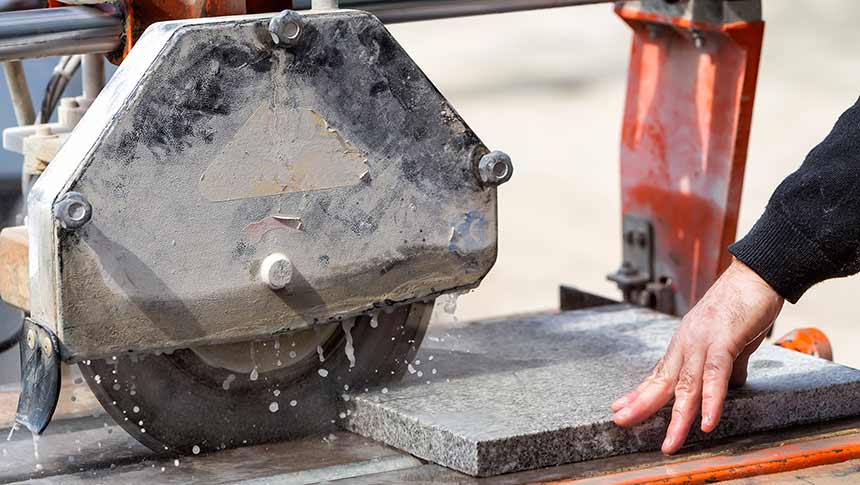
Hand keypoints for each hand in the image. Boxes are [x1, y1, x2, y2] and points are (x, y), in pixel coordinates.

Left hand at [611, 258, 783, 453]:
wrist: (757, 274)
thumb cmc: (743, 305)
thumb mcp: (731, 342)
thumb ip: (727, 365)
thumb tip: (730, 385)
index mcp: (685, 343)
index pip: (658, 374)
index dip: (639, 394)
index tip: (620, 410)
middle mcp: (687, 343)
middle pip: (662, 381)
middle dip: (641, 406)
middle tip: (621, 424)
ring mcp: (703, 341)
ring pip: (686, 385)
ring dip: (678, 417)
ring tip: (670, 442)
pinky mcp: (724, 340)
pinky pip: (714, 375)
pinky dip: (711, 400)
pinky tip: (706, 422)